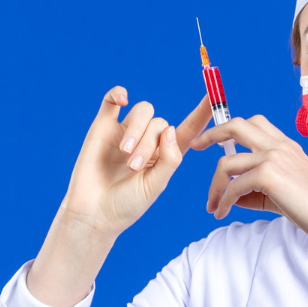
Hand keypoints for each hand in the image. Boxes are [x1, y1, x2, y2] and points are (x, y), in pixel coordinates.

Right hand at [60, 87, 213, 237]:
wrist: (93, 212)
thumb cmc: (126, 204)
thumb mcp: (155, 185)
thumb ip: (169, 159)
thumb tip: (170, 129)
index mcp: (166, 154)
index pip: (188, 128)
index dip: (202, 112)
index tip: (214, 94)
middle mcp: (148, 140)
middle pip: (160, 123)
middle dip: (149, 143)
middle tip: (134, 166)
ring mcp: (126, 131)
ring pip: (142, 112)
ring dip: (136, 130)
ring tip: (125, 154)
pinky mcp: (103, 127)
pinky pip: (112, 100)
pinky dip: (118, 93)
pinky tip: (122, 99)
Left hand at [190, 114, 307, 246]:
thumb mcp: (281, 192)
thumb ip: (255, 189)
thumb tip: (230, 196)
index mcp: (285, 145)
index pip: (254, 122)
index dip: (230, 127)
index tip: (213, 139)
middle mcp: (278, 146)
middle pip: (235, 126)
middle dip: (211, 134)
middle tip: (195, 146)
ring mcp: (273, 157)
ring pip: (227, 163)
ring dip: (214, 186)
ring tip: (212, 206)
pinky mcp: (268, 175)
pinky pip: (234, 187)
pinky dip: (224, 201)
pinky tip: (222, 213)